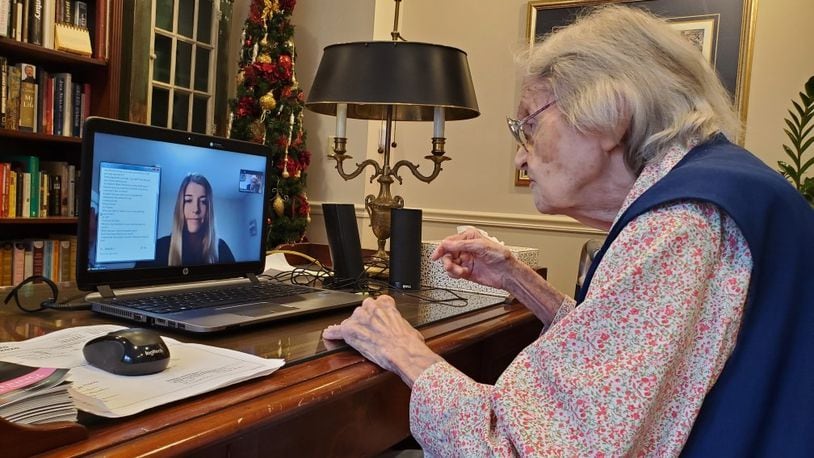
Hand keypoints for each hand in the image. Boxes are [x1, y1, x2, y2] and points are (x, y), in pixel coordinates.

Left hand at [323, 295, 442, 386]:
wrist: (404, 352)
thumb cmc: (409, 343)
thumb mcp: (410, 328)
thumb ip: (401, 325)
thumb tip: (404, 333)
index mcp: (386, 304)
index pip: (377, 302)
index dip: (376, 313)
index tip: (377, 318)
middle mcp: (371, 307)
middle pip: (362, 311)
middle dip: (364, 322)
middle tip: (371, 334)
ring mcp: (359, 318)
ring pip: (350, 320)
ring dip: (353, 329)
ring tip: (360, 340)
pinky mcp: (350, 331)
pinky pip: (336, 331)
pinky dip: (333, 334)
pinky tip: (329, 335)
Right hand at [430, 228, 517, 288]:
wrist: (508, 273)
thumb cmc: (501, 257)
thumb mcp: (481, 246)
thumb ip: (462, 245)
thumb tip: (447, 244)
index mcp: (469, 238)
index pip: (450, 241)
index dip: (442, 248)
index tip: (436, 255)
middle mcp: (466, 249)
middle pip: (447, 253)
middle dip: (447, 260)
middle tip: (450, 265)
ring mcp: (466, 260)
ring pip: (449, 263)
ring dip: (451, 268)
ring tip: (459, 271)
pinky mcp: (466, 271)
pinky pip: (453, 272)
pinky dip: (455, 274)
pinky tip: (462, 273)